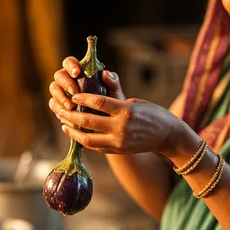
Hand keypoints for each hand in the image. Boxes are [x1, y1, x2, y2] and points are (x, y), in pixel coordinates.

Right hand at [49, 57, 125, 119]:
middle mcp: (68, 80)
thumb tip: (105, 73)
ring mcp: (62, 92)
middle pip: (59, 75)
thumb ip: (112, 82)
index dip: (71, 65)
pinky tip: (66, 115)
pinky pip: (53, 104)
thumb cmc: (111, 104)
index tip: (77, 72)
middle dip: (66, 83)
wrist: (108, 123)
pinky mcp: (58, 105)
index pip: (70, 62)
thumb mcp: (115, 94)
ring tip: (71, 107)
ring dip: (60, 97)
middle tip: (74, 92)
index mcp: (80, 72)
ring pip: (54, 88)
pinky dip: (59, 109)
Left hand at [49, 58, 183, 154]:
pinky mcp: (118, 151)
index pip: (97, 102)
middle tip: (61, 109)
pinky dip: (83, 140)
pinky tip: (76, 133)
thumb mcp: (137, 101)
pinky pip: (95, 146)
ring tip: (64, 123)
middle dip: (71, 114)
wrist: (168, 136)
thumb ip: (116, 94)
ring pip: (87, 138)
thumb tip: (101, 79)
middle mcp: (121, 128)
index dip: (82, 97)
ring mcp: (119, 142)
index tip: (73, 94)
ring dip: (73, 131)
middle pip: (88, 121)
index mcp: (126, 111)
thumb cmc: (153, 114)